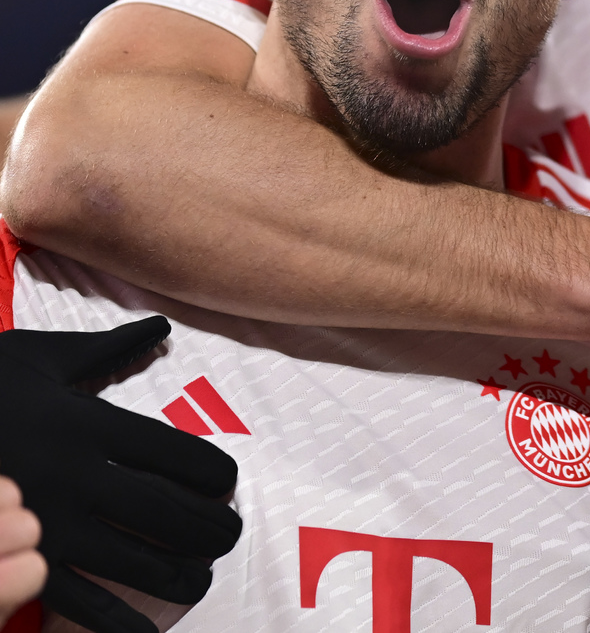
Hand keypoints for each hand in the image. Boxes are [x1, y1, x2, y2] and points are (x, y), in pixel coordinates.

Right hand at [0, 316, 242, 632]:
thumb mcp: (38, 358)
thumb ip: (105, 349)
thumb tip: (159, 328)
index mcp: (88, 424)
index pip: (178, 454)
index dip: (214, 475)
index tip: (225, 484)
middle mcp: (75, 476)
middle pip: (167, 512)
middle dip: (209, 530)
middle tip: (227, 537)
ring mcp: (44, 524)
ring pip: (133, 561)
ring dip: (178, 575)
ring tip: (198, 578)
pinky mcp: (17, 559)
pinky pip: (76, 602)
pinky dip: (117, 622)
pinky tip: (146, 631)